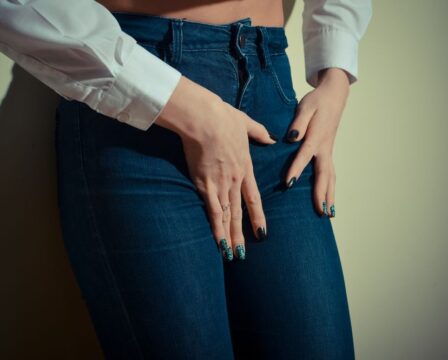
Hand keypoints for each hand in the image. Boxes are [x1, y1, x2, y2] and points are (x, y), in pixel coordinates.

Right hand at [156, 75, 275, 259]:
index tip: (262, 232)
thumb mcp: (246, 122)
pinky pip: (212, 211)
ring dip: (230, 236)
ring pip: (227, 216)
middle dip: (242, 233)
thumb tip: (271, 137)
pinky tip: (219, 243)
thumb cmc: (223, 117)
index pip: (254, 198)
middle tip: (245, 252)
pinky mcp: (204, 184)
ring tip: (232, 254)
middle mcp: (235, 179)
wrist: (204, 118)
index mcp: (245, 167)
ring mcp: (220, 184)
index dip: (258, 216)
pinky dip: (216, 229)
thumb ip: (259, 132)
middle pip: (240, 212)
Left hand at [284, 68, 349, 217]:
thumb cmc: (317, 101)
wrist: (334, 95)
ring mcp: (328, 150)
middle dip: (322, 193)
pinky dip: (330, 188)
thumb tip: (293, 138)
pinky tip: (329, 200)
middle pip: (324, 174)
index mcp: (316, 136)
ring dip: (330, 195)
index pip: (304, 155)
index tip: (289, 184)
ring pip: (330, 177)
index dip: (296, 169)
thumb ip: (299, 122)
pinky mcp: (328, 152)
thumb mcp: (305, 106)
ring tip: (329, 214)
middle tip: (321, 212)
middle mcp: (324, 147)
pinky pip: (330, 173)